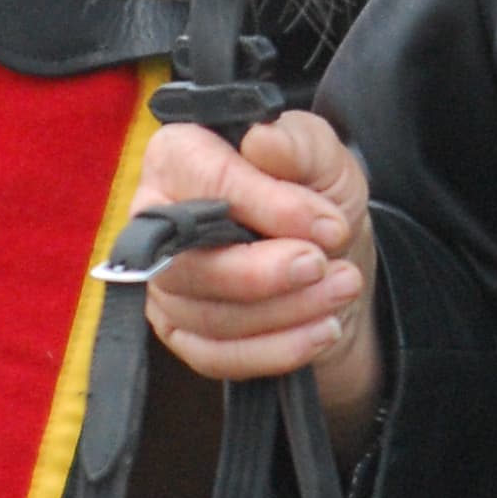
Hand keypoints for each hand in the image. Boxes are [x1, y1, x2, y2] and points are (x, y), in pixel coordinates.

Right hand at [136, 114, 382, 449]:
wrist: (335, 264)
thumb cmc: (318, 198)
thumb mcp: (327, 160)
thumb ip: (300, 146)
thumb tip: (264, 141)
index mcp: (179, 155)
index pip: (203, 179)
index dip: (264, 205)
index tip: (323, 225)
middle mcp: (154, 218)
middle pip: (187, 261)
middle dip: (264, 273)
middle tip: (324, 265)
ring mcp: (162, 281)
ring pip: (207, 314)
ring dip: (285, 311)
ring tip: (342, 288)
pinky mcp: (179, 332)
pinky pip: (214, 356)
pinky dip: (275, 350)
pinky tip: (321, 330)